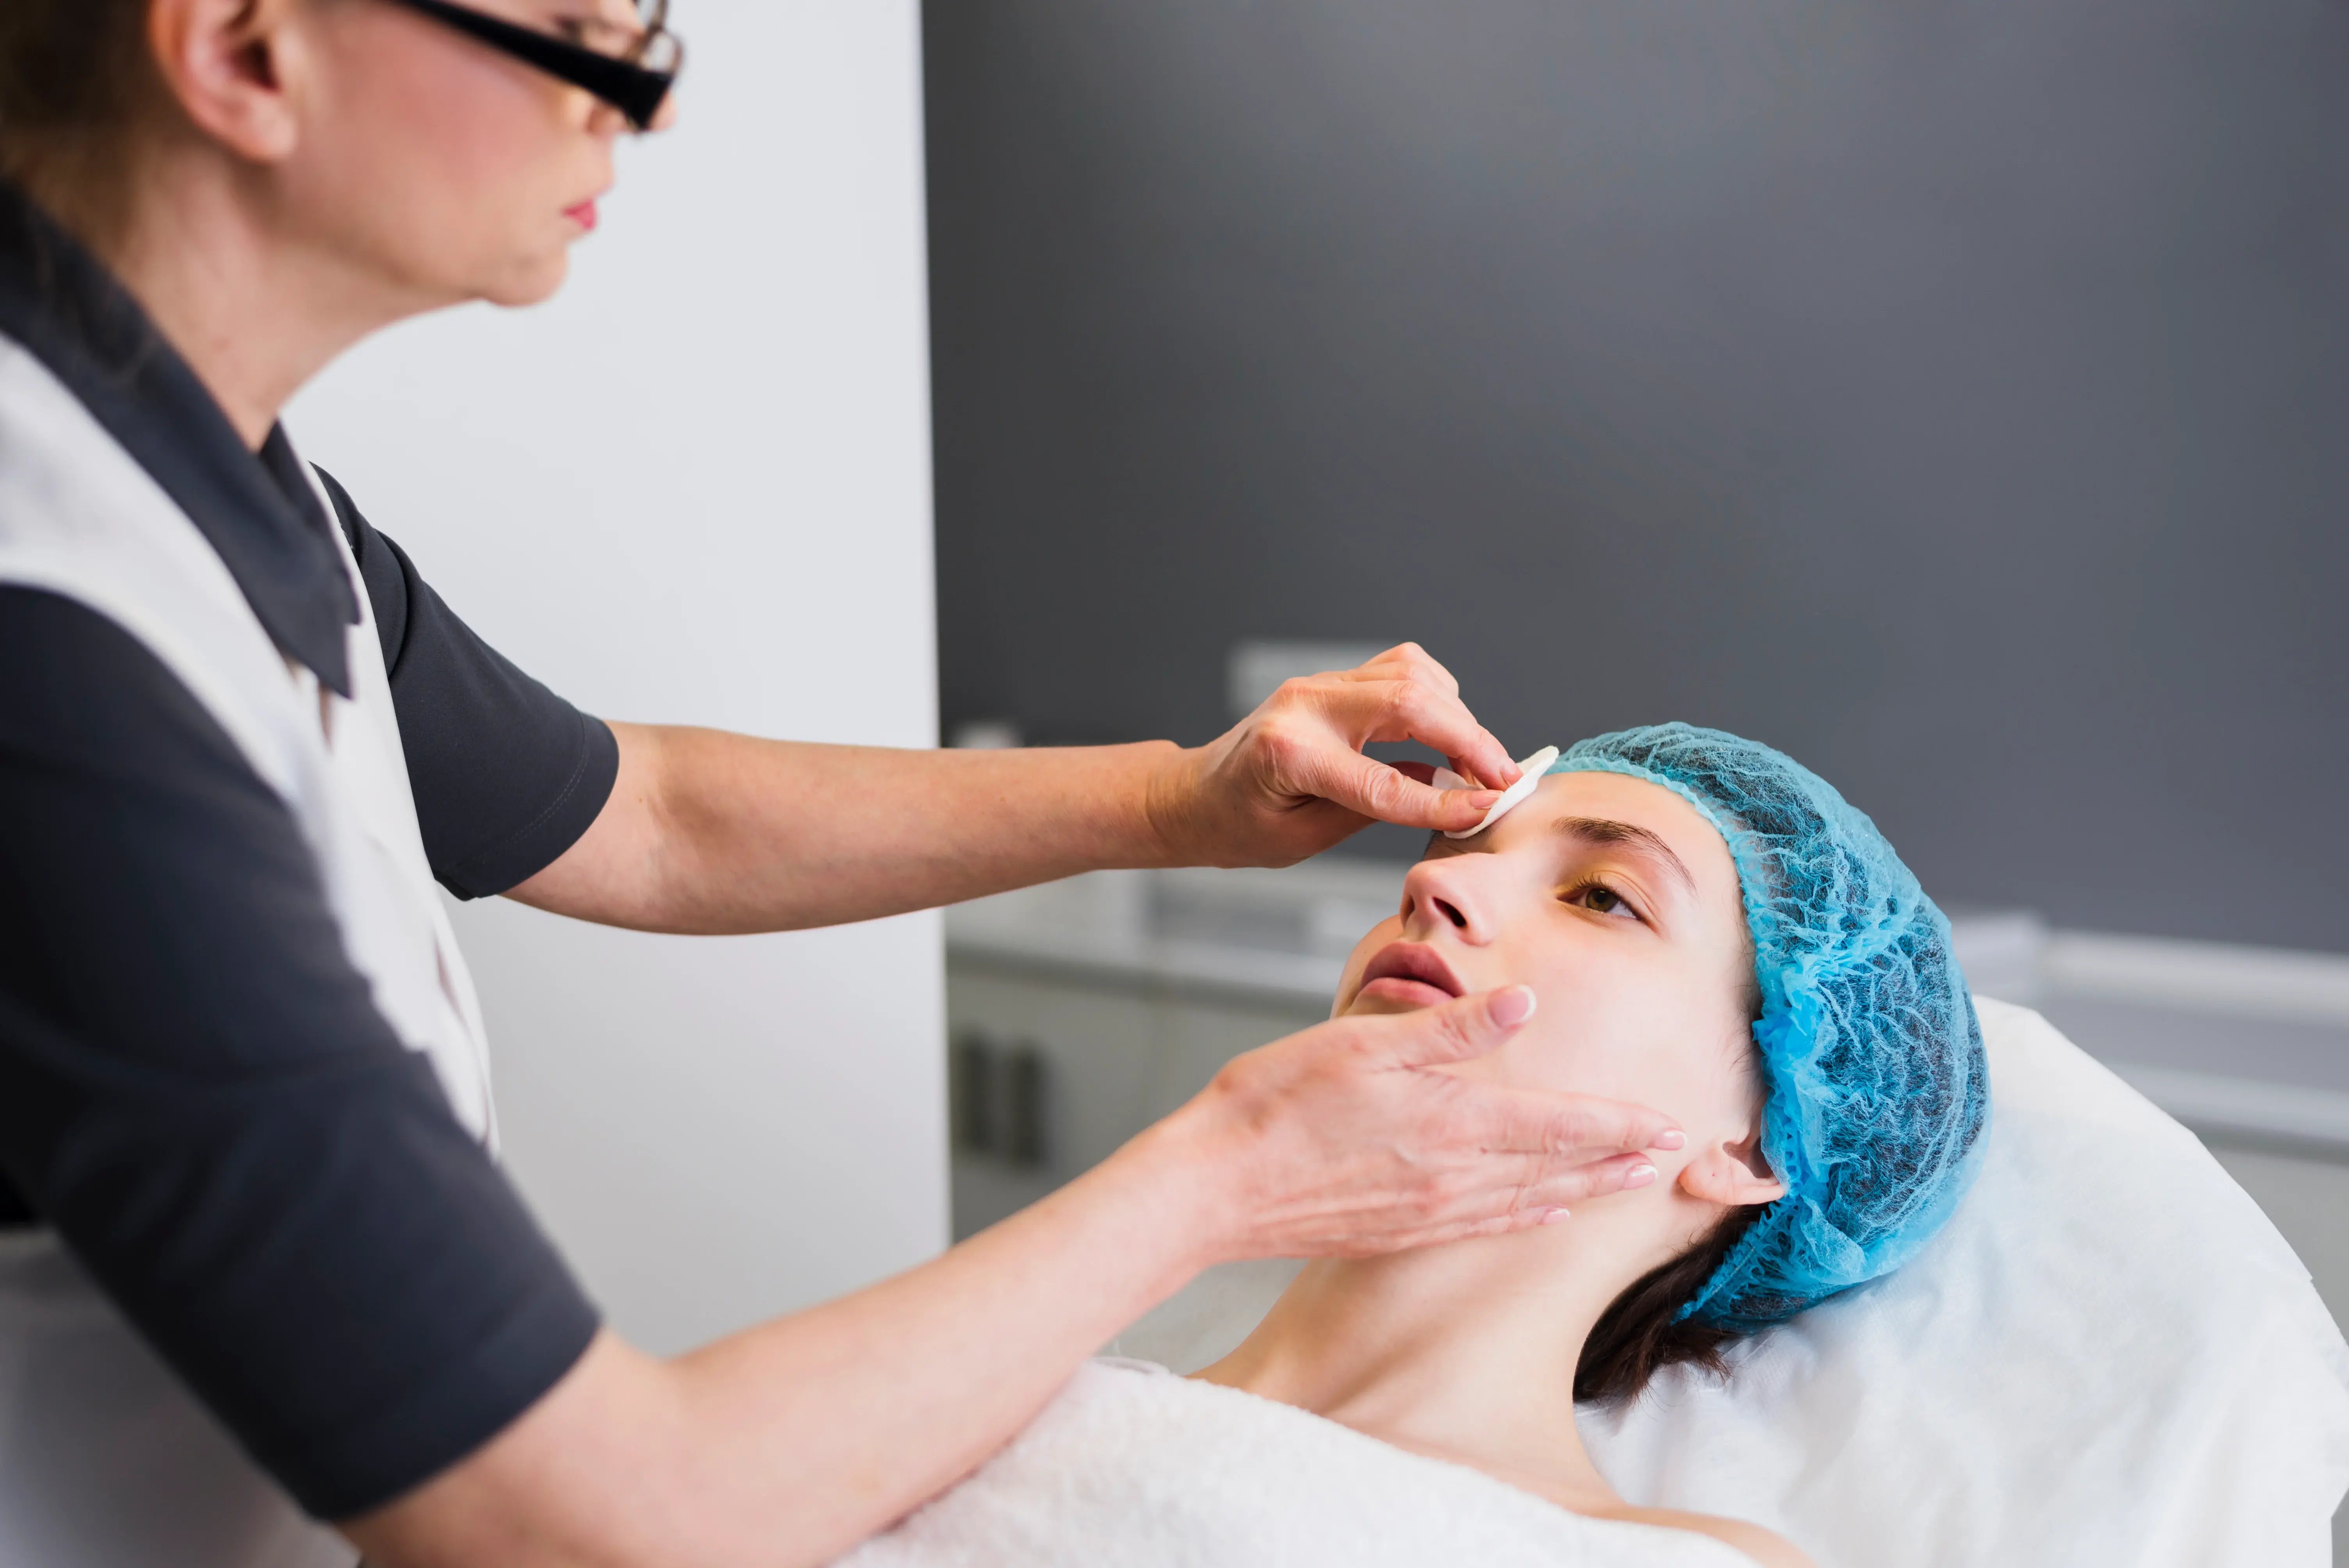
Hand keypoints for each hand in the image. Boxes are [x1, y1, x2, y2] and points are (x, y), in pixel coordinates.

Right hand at [1144, 985, 1681, 1260]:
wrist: (1213, 1186)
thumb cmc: (1275, 1102)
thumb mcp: (1362, 1042)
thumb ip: (1449, 1028)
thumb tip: (1524, 1003)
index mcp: (1448, 1121)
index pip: (1558, 1124)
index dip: (1619, 1124)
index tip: (1670, 1125)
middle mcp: (1450, 1176)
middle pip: (1557, 1168)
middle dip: (1619, 1159)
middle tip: (1670, 1156)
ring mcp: (1426, 1211)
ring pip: (1529, 1200)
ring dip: (1586, 1189)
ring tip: (1629, 1183)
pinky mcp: (1398, 1232)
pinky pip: (1486, 1227)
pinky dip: (1528, 1218)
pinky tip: (1546, 1214)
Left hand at [1145, 643, 1521, 866]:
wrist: (1193, 795)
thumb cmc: (1239, 826)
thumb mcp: (1303, 839)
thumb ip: (1377, 810)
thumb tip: (1453, 794)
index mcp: (1289, 754)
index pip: (1384, 780)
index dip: (1443, 799)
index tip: (1490, 808)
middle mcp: (1304, 705)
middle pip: (1410, 702)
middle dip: (1470, 740)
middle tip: (1504, 780)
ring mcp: (1318, 684)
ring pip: (1411, 674)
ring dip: (1458, 714)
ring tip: (1480, 762)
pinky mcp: (1332, 679)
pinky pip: (1399, 669)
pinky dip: (1436, 695)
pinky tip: (1447, 730)